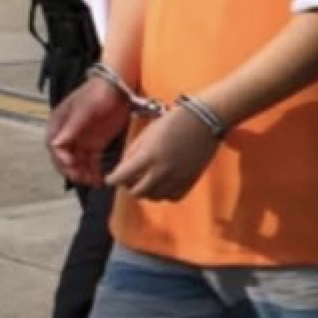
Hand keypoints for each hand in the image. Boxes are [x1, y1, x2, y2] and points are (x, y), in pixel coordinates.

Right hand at [49, 76, 133, 185]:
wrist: (118, 88)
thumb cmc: (97, 94)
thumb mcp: (84, 109)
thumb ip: (71, 127)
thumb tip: (55, 144)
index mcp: (58, 125)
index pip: (55, 146)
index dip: (61, 158)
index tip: (72, 165)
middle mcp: (67, 136)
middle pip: (64, 159)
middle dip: (72, 170)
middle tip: (83, 179)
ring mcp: (81, 142)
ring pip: (78, 164)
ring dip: (83, 174)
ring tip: (94, 182)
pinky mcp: (95, 145)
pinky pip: (91, 162)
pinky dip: (94, 172)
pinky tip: (100, 180)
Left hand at [104, 103, 220, 201]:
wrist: (206, 119)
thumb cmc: (175, 120)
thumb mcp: (148, 132)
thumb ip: (134, 152)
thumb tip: (124, 168)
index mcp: (148, 155)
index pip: (122, 177)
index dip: (113, 179)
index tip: (111, 178)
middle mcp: (162, 170)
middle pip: (137, 192)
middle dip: (129, 186)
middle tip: (129, 179)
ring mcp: (177, 177)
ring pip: (154, 197)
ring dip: (146, 191)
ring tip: (147, 181)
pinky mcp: (190, 180)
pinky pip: (172, 198)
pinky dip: (164, 194)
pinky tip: (163, 184)